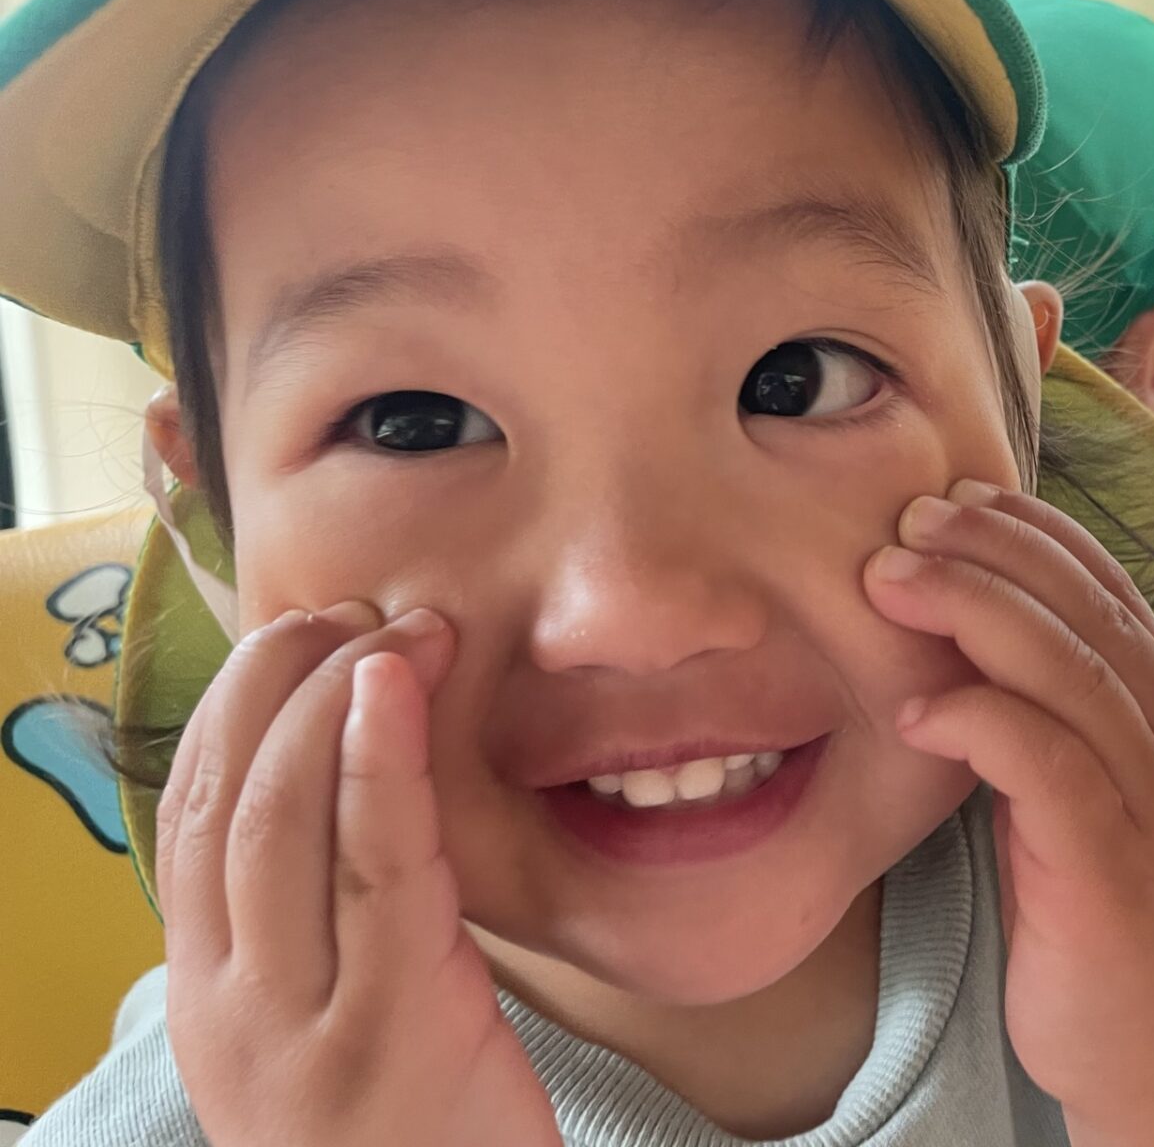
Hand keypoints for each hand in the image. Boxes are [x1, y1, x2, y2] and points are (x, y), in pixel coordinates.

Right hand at [157, 603, 559, 1146]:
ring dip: (337, 701)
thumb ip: (317, 928)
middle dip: (281, 684)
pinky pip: (372, 870)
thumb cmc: (407, 1134)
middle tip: (357, 615)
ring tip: (401, 632)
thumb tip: (339, 790)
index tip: (301, 634)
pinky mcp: (390, 1029)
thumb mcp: (329, 1027)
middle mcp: (228, 1007)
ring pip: (281, 822)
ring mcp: (298, 1023)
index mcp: (208, 997)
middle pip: (227, 803)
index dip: (236, 708)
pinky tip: (395, 690)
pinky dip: (377, 764)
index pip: (190, 817)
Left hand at [865, 480, 1153, 1139]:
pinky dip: (979, 721)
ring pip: (1072, 674)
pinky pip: (1048, 769)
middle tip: (906, 519)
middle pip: (1089, 614)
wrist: (1153, 1052)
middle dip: (993, 551)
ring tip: (887, 580)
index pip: (1110, 592)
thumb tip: (962, 628)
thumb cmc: (1089, 914)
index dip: (1035, 532)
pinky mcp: (1116, 872)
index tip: (956, 495)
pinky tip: (914, 710)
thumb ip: (1042, 715)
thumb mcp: (1069, 795)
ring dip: (974, 611)